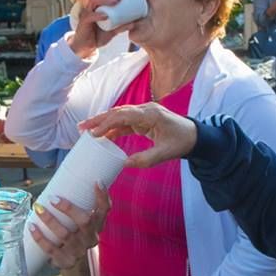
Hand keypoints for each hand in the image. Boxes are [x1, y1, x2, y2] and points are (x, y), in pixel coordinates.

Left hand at [29, 184, 110, 268]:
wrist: (75, 264)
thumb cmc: (77, 234)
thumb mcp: (83, 221)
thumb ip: (81, 203)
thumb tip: (69, 178)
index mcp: (98, 225)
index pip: (105, 209)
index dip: (102, 196)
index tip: (96, 182)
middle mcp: (90, 238)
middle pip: (85, 221)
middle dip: (69, 208)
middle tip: (52, 198)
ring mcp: (78, 251)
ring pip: (64, 235)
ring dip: (50, 220)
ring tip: (38, 208)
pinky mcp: (65, 261)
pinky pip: (51, 249)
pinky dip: (40, 237)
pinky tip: (32, 227)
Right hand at [68, 0, 136, 58]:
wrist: (86, 46)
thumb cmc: (98, 36)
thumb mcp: (113, 31)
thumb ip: (121, 27)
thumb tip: (134, 23)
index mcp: (99, 6)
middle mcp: (92, 7)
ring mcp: (87, 13)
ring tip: (115, 2)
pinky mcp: (84, 21)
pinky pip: (90, 16)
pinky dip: (97, 15)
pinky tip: (105, 16)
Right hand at [80, 103, 196, 167]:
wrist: (195, 136)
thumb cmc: (182, 142)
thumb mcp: (165, 153)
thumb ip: (145, 159)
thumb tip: (124, 164)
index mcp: (150, 114)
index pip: (123, 115)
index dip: (107, 123)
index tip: (94, 133)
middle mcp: (145, 110)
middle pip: (117, 112)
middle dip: (98, 120)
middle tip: (81, 128)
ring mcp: (143, 114)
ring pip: (118, 116)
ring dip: (103, 123)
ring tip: (86, 131)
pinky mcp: (143, 120)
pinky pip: (124, 123)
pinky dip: (113, 128)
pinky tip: (102, 136)